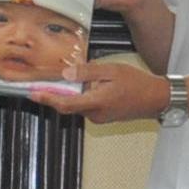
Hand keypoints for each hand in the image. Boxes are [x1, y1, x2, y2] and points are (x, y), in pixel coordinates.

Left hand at [32, 59, 166, 123]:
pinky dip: (80, 98)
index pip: (65, 104)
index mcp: (97, 102)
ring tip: (64, 80)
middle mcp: (96, 114)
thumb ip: (87, 72)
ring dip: (69, 95)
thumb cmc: (138, 83)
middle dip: (54, 96)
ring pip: (77, 106)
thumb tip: (66, 74)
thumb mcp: (111, 70)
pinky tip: (83, 86)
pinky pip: (86, 107)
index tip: (33, 94)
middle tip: (41, 85)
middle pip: (68, 106)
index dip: (47, 99)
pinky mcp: (103, 117)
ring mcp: (100, 117)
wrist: (156, 98)